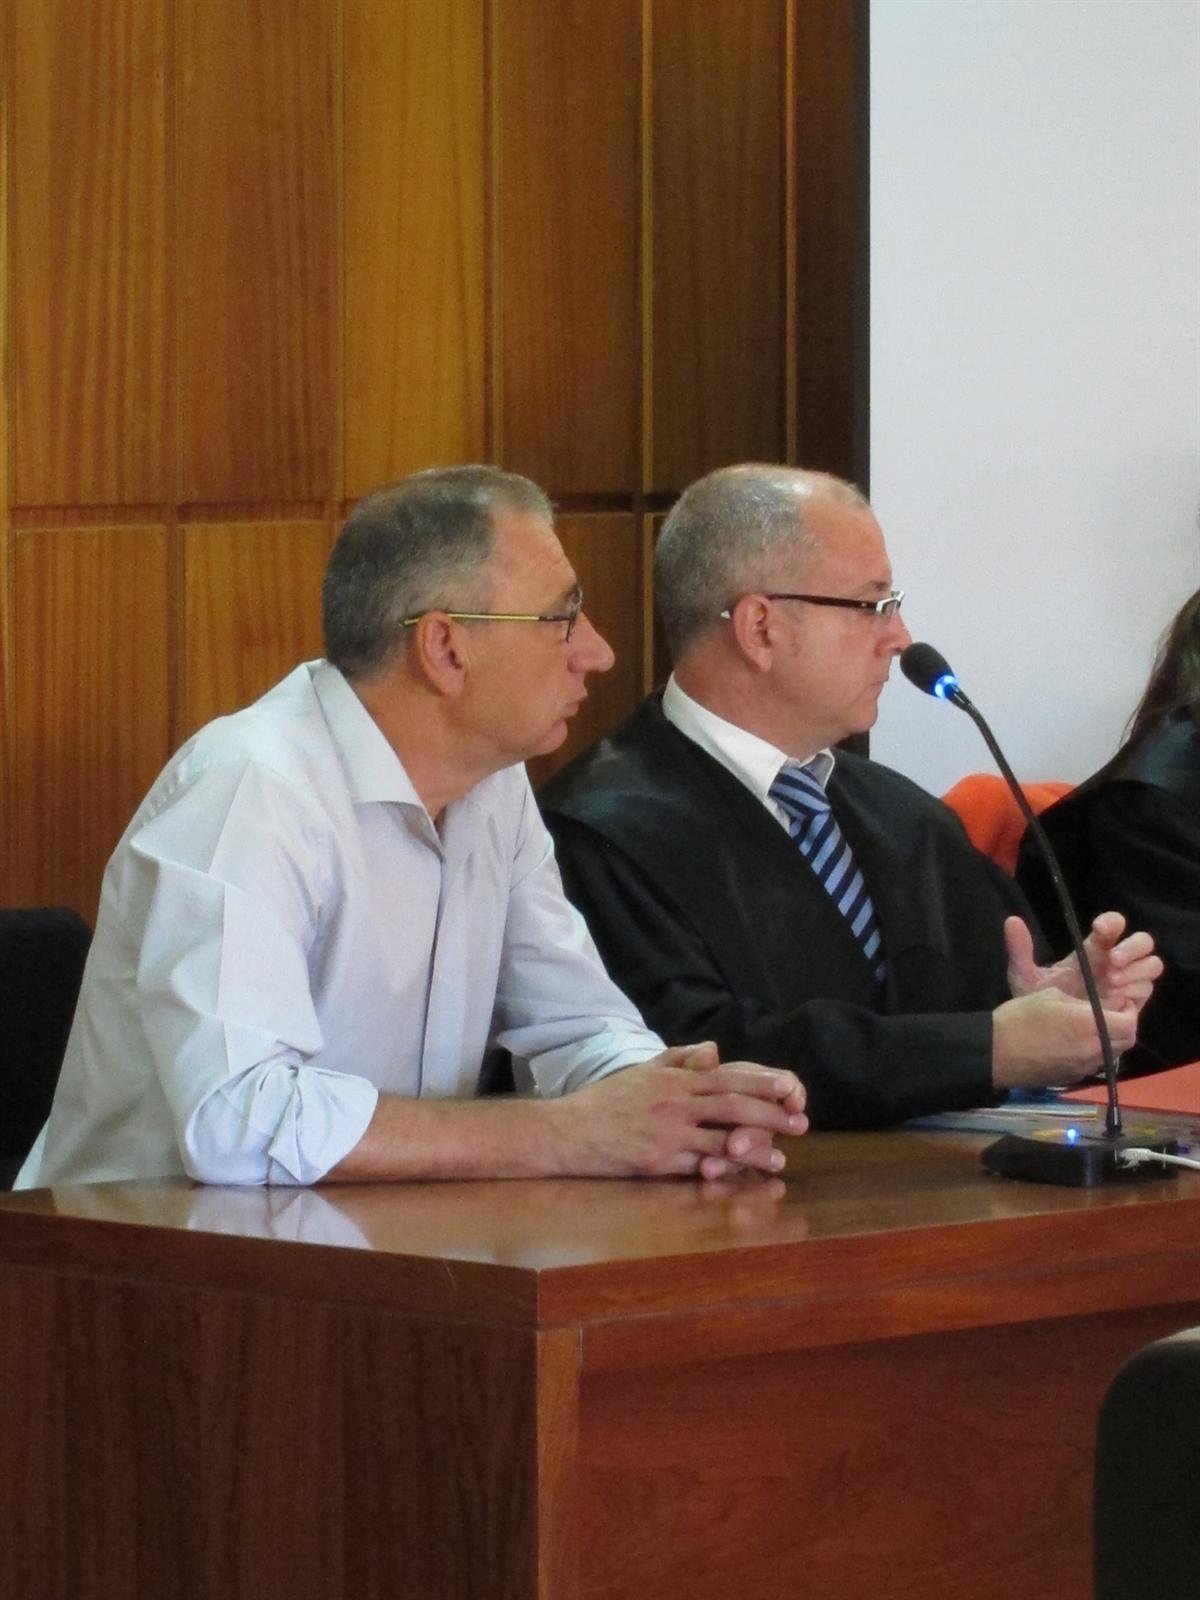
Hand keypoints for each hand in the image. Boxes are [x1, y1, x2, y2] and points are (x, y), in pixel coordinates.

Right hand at [547, 1042, 807, 1180]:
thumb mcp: (644, 1070)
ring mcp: (668, 1134)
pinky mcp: (659, 1162)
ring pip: (722, 1140)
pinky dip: (724, 1171)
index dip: (762, 1082)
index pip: (727, 1076)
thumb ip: (680, 1058)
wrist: (570, 1131)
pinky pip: (698, 1166)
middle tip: (801, 1122)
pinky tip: (742, 1176)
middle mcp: (675, 1103)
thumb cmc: (607, 1101)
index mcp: (674, 1079)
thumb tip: (715, 1050)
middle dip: (771, 1114)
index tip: (791, 1086)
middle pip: (732, 1106)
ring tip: (783, 1158)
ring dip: (756, 1149)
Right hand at [991, 987, 1138, 1091]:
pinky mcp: (1071, 1078)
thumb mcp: (1051, 995)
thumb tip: (1093, 1009)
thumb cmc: (1020, 1018)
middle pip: (1125, 1041)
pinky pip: (1091, 1063)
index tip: (1119, 1001)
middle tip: (1109, 1013)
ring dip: (1107, 1040)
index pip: (1130, 1023)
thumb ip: (1080, 1002)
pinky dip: (1090, 1052)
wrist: (994, 1053)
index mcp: (1090, 1026)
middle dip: (1122, 1026)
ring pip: (1109, 1053)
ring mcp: (1083, 1068)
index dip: (1130, 1011)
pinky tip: (1070, 1043)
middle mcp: (1093, 1050)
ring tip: (1089, 1027)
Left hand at [1004, 913, 1160, 1013]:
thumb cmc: (1043, 999)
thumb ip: (1019, 950)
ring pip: (1151, 965)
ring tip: (1112, 982)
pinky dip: (1136, 991)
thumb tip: (1011, 920)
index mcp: (1092, 951)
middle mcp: (1113, 963)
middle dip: (1131, 948)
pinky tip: (1118, 999)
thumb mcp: (1026, 976)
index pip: (1111, 928)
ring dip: (1136, 971)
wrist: (1050, 1034)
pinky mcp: (1132, 1004)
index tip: (1100, 928)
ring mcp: (1126, 982)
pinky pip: (1146, 991)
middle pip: (1142, 942)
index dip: (1112, 923)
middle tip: (1112, 961)